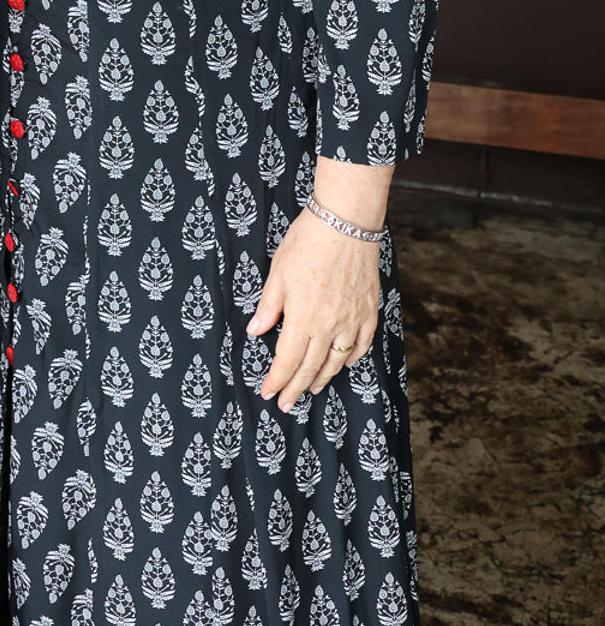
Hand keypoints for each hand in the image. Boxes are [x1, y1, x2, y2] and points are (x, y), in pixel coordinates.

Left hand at [246, 209, 380, 410]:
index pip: (287, 360)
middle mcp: (329, 326)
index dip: (277, 380)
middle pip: (311, 367)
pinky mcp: (369, 310)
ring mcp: (352, 320)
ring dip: (323, 377)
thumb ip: (269, 307)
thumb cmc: (307, 243)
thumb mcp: (277, 273)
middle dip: (296, 388)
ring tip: (312, 389)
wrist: (346, 222)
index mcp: (303, 318)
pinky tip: (345, 364)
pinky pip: (362, 344)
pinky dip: (353, 358)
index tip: (269, 393)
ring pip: (337, 360)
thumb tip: (256, 330)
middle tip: (287, 404)